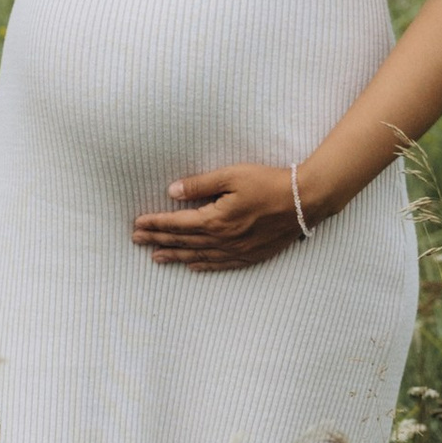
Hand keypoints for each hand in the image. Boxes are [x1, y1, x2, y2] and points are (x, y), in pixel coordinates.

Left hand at [130, 163, 312, 270]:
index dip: (155, 224)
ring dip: (176, 257)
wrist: (304, 201)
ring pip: (199, 257)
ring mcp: (238, 251)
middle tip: (137, 242)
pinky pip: (221, 265)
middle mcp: (223, 240)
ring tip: (156, 258)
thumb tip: (172, 191)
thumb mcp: (232, 176)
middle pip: (183, 242)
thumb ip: (200, 185)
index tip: (137, 225)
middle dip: (158, 240)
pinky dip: (203, 266)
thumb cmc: (268, 183)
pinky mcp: (252, 256)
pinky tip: (193, 267)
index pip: (177, 224)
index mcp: (216, 220)